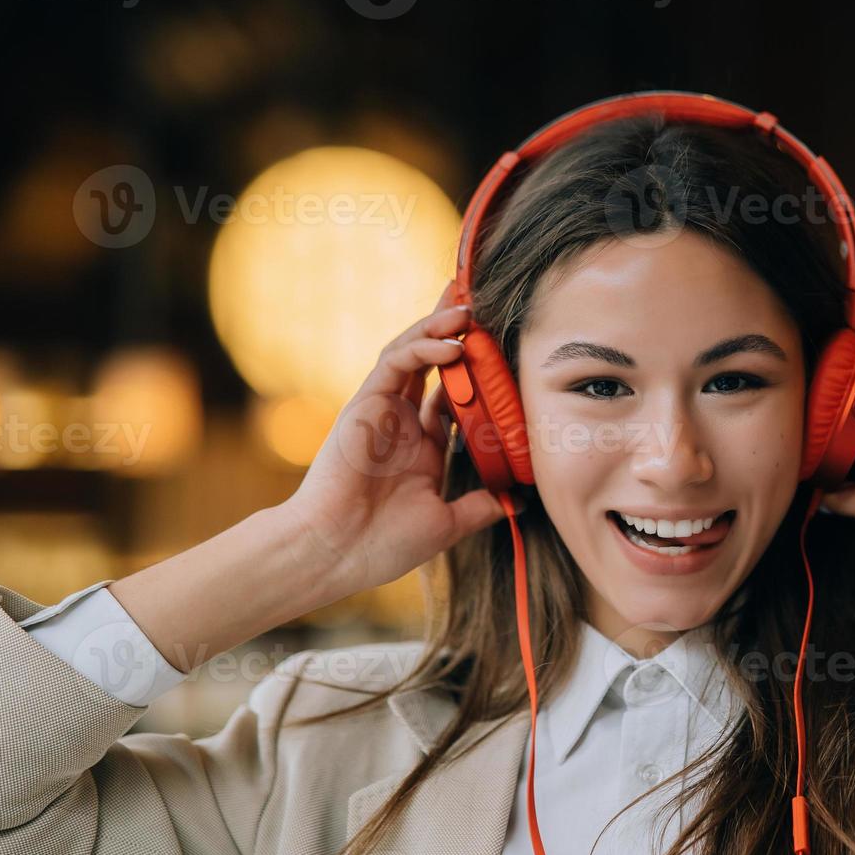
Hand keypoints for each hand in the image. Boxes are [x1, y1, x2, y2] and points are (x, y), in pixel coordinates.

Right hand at [280, 281, 520, 596]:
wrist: (335, 552)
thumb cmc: (383, 543)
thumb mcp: (447, 523)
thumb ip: (480, 506)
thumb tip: (518, 502)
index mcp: (422, 446)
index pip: (455, 395)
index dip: (477, 371)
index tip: (506, 352)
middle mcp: (403, 421)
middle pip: (432, 362)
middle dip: (454, 331)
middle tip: (481, 302)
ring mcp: (383, 410)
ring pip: (412, 352)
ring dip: (440, 328)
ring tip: (469, 310)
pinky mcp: (365, 403)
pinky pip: (395, 363)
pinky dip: (423, 349)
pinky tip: (451, 346)